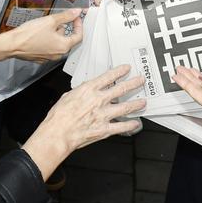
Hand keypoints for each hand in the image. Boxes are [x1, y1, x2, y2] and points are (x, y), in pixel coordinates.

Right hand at [4, 8, 83, 62]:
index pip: (78, 36)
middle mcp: (58, 54)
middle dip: (64, 28)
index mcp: (63, 46)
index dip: (78, 25)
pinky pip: (48, 48)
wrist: (12, 45)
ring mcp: (49, 57)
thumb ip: (65, 16)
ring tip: (45, 25)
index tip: (75, 17)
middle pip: (67, 40)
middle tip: (57, 19)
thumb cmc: (29, 34)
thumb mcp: (50, 21)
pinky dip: (47, 40)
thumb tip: (76, 12)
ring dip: (55, 34)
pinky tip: (39, 34)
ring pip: (57, 43)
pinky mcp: (40, 58)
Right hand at [22, 65, 144, 179]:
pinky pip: (122, 127)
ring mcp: (104, 115)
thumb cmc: (59, 116)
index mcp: (88, 90)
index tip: (127, 69)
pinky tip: (136, 124)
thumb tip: (82, 92)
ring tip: (143, 102)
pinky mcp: (105, 129)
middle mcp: (99, 100)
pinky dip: (130, 125)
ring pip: (126, 107)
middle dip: (134, 83)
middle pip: (121, 89)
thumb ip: (79, 93)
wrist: (58, 133)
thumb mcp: (67, 96)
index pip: (108, 77)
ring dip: (136, 104)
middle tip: (140, 80)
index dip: (120, 71)